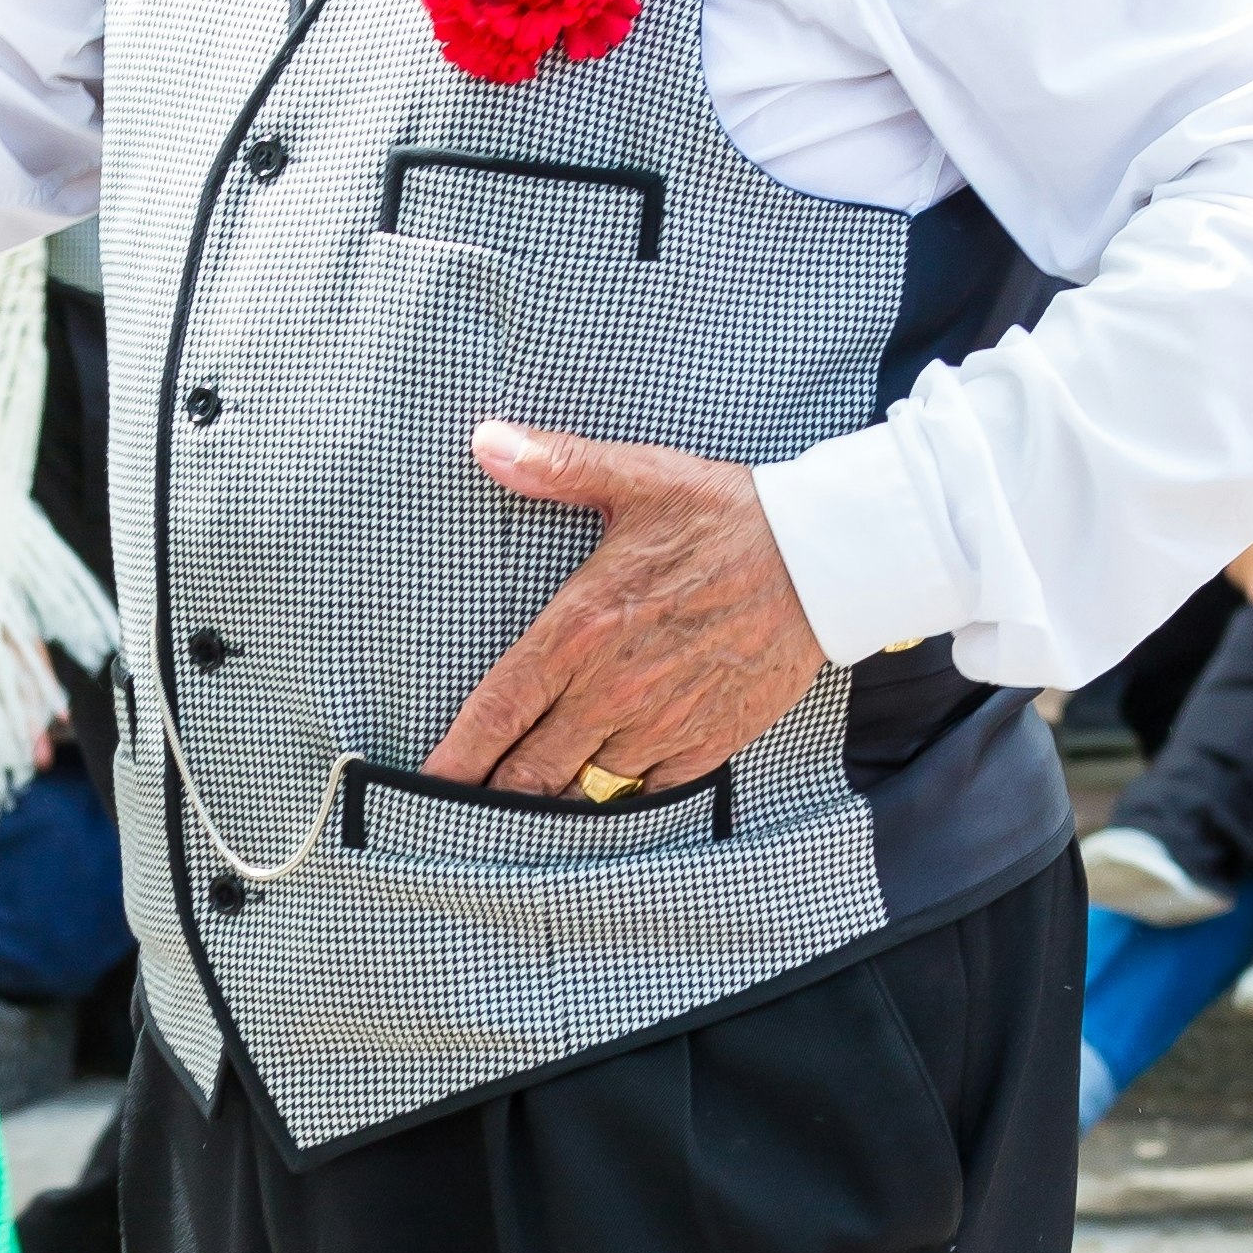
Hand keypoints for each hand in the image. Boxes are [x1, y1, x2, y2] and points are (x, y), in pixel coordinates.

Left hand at [420, 422, 825, 794]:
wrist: (825, 560)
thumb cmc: (725, 515)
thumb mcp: (636, 477)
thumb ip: (555, 466)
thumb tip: (485, 441)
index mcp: (581, 628)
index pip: (499, 707)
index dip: (458, 754)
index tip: (427, 782)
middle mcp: (613, 687)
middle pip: (532, 768)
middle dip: (494, 793)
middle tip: (464, 808)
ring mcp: (663, 722)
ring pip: (586, 789)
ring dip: (552, 800)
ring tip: (522, 810)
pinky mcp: (709, 741)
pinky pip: (647, 792)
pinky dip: (618, 798)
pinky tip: (600, 793)